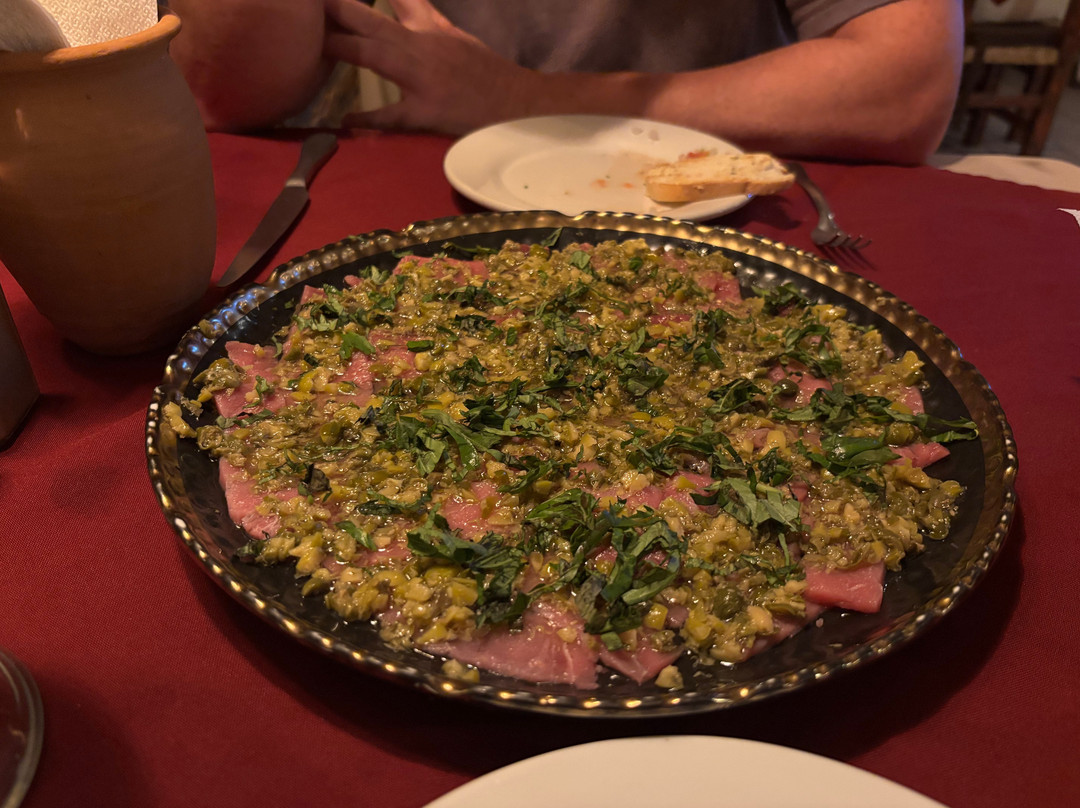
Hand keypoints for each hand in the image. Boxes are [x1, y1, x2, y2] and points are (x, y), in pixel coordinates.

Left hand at [323, 0, 545, 132]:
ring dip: (344, 45)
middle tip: (310, 4)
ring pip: (376, 55)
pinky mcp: (429, 111)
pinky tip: (346, 120)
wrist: (520, 104)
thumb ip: (423, 17)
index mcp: (431, 29)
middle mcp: (424, 46)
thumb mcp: (455, 36)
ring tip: (312, 41)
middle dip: (340, 9)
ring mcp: (424, 78)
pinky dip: (369, 118)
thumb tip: (399, 1)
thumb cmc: (488, 75)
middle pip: (374, 21)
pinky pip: (394, 115)